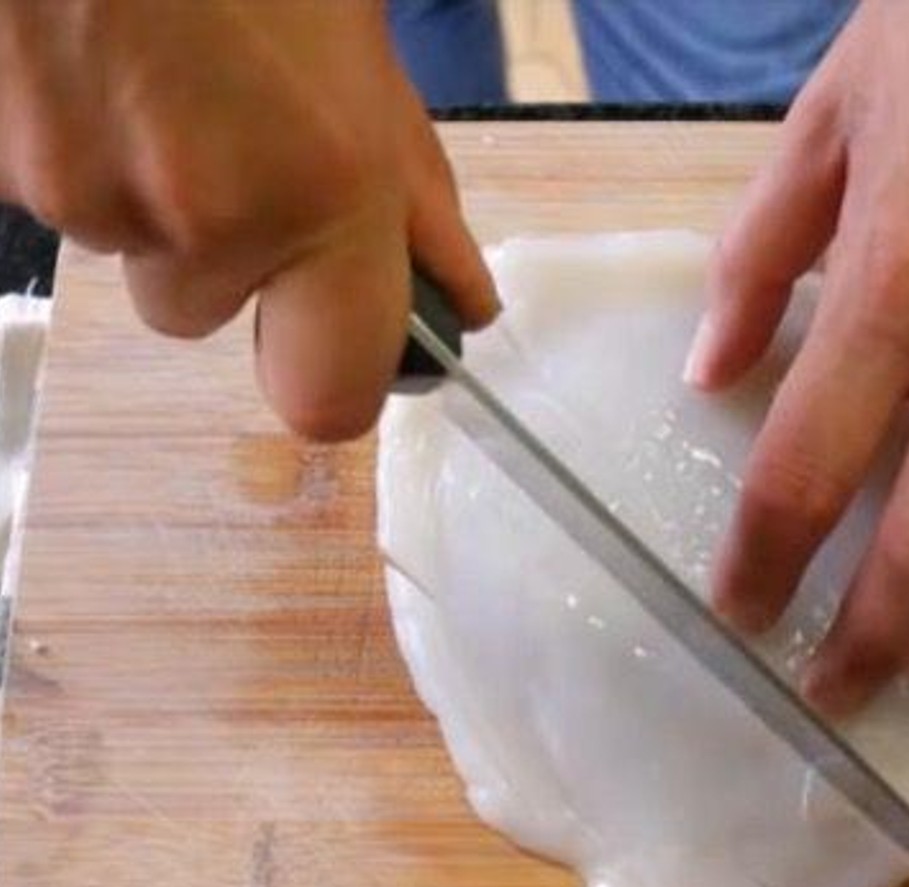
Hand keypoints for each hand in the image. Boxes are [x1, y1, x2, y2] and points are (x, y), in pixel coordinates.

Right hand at [0, 0, 497, 438]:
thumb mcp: (366, 59)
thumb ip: (412, 199)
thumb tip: (456, 303)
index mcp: (314, 190)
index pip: (328, 398)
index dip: (338, 379)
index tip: (351, 340)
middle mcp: (195, 213)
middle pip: (207, 314)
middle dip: (236, 255)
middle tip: (247, 145)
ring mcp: (81, 189)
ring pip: (135, 250)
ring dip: (161, 196)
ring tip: (175, 77)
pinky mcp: (1, 163)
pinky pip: (70, 197)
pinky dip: (96, 151)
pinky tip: (115, 64)